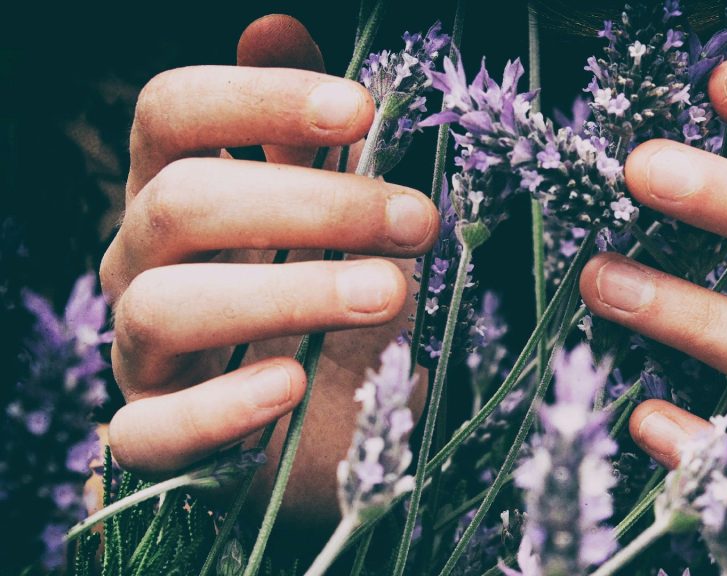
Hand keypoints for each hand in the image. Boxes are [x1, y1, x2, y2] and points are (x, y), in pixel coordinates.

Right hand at [98, 15, 437, 531]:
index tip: (360, 109)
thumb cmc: (320, 298)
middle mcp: (142, 263)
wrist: (316, 420)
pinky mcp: (155, 435)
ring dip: (289, 293)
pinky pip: (151, 431)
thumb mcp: (325, 212)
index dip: (255, 99)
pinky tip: (292, 386)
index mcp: (176, 192)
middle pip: (180, 204)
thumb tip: (275, 26)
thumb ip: (299, 131)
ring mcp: (141, 353)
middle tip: (417, 219)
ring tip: (391, 292)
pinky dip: (223, 406)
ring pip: (165, 307)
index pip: (169, 114)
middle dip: (310, 203)